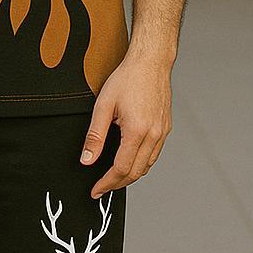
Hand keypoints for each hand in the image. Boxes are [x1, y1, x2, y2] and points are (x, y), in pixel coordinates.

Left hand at [79, 52, 172, 198]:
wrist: (151, 62)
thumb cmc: (127, 79)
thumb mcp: (103, 106)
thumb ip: (95, 136)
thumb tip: (87, 160)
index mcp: (137, 131)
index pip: (121, 169)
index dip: (106, 183)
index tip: (95, 190)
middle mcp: (154, 135)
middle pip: (136, 172)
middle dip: (117, 184)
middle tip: (102, 188)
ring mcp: (162, 132)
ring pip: (147, 166)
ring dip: (130, 176)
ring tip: (113, 178)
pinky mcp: (165, 128)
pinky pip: (154, 154)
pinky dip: (141, 163)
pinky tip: (129, 160)